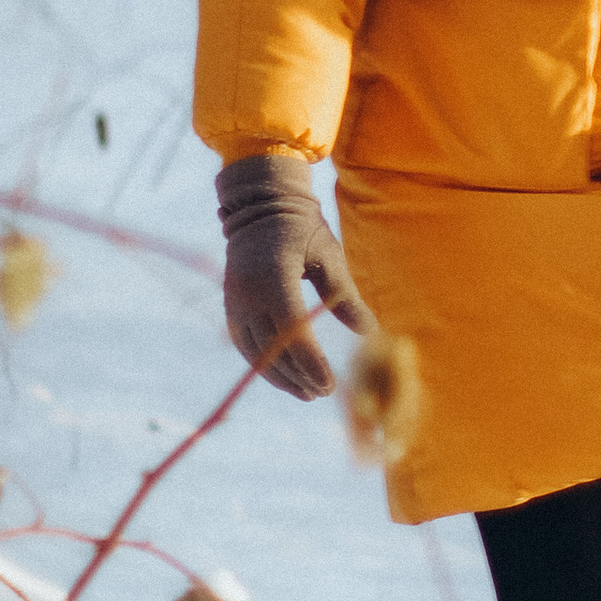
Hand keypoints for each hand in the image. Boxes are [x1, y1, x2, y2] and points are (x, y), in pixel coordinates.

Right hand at [214, 154, 374, 401]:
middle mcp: (248, 293)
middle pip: (272, 347)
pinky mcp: (230, 305)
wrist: (261, 207)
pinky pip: (244, 343)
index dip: (310, 362)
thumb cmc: (303, 230)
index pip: (292, 331)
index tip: (329, 385)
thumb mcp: (329, 258)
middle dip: (298, 375)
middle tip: (324, 393)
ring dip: (279, 376)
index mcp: (275, 277)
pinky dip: (262, 363)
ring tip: (306, 393)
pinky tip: (283, 377)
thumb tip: (370, 332)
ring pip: (254, 351)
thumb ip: (345, 297)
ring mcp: (234, 300)